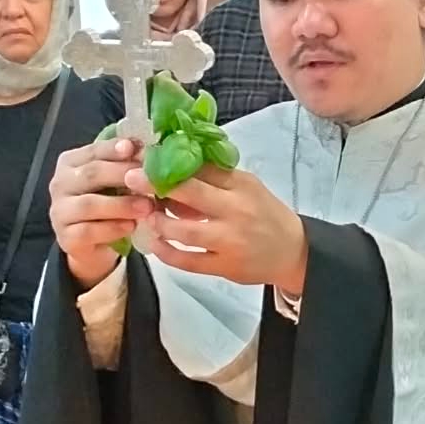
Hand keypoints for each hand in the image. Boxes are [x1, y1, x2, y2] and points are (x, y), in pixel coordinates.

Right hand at [50, 140, 154, 287]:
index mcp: (70, 163)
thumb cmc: (106, 204)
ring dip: (121, 205)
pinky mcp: (66, 238)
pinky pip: (89, 231)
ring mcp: (60, 212)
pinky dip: (112, 228)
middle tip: (147, 179)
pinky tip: (131, 226)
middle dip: (121, 175)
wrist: (94, 243)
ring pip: (89, 204)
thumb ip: (124, 164)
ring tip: (147, 206)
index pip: (93, 152)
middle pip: (90, 175)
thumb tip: (144, 149)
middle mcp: (60, 184)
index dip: (113, 149)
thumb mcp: (115, 181)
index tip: (134, 148)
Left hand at [128, 165, 308, 292]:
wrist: (293, 251)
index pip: (202, 168)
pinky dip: (166, 252)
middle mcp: (236, 212)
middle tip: (131, 179)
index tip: (145, 156)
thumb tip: (176, 160)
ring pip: (184, 232)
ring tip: (145, 215)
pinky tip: (155, 243)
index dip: (170, 161)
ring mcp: (230, 241)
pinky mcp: (224, 266)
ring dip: (159, 222)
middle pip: (191, 194)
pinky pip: (187, 261)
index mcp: (242, 187)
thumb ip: (216, 176)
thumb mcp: (248, 187)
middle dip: (156, 185)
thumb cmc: (266, 213)